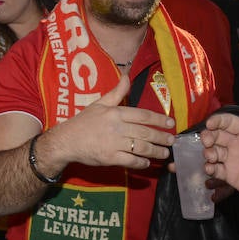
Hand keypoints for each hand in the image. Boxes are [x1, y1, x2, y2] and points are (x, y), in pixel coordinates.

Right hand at [44, 73, 174, 171]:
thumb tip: (127, 76)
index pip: (143, 115)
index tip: (170, 123)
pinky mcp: (110, 158)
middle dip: (161, 137)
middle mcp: (117, 128)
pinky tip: (147, 162)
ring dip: (155, 151)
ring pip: (141, 148)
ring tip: (164, 153)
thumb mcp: (100, 103)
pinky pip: (130, 161)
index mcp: (116, 113)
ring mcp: (114, 144)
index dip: (159, 119)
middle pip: (145, 132)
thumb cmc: (83, 121)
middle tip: (172, 140)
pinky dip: (141, 162)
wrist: (66, 140)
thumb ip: (116, 92)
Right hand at [201, 110, 238, 198]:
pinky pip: (214, 169)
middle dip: (208, 136)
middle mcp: (235, 143)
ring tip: (211, 157)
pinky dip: (209, 168)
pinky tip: (210, 168)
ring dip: (208, 152)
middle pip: (216, 136)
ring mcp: (230, 158)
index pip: (228, 122)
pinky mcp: (227, 173)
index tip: (210, 124)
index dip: (217, 121)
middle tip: (206, 141)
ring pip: (212, 151)